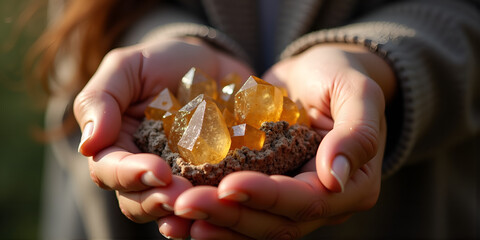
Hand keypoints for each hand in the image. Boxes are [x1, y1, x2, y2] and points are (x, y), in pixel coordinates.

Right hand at [73, 37, 252, 238]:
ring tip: (200, 206)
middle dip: (156, 201)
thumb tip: (88, 145)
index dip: (130, 176)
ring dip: (181, 212)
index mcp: (117, 146)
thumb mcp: (128, 67)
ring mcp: (179, 177)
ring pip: (169, 209)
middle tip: (181, 196)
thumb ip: (101, 99)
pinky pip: (208, 200)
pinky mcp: (211, 178)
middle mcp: (144, 168)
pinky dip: (213, 208)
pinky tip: (223, 207)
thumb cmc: (163, 63)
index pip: (110, 170)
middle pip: (137, 200)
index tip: (157, 172)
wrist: (211, 63)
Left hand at [168, 44, 394, 238]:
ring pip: (254, 225)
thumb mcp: (358, 93)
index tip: (228, 185)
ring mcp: (292, 199)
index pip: (307, 200)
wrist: (315, 75)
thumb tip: (334, 179)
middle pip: (275, 223)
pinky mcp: (266, 190)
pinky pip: (241, 209)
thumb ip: (357, 134)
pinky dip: (213, 212)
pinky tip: (179, 210)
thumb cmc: (341, 76)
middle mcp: (322, 203)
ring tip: (177, 212)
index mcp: (352, 186)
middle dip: (230, 215)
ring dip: (215, 222)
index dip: (267, 196)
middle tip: (186, 204)